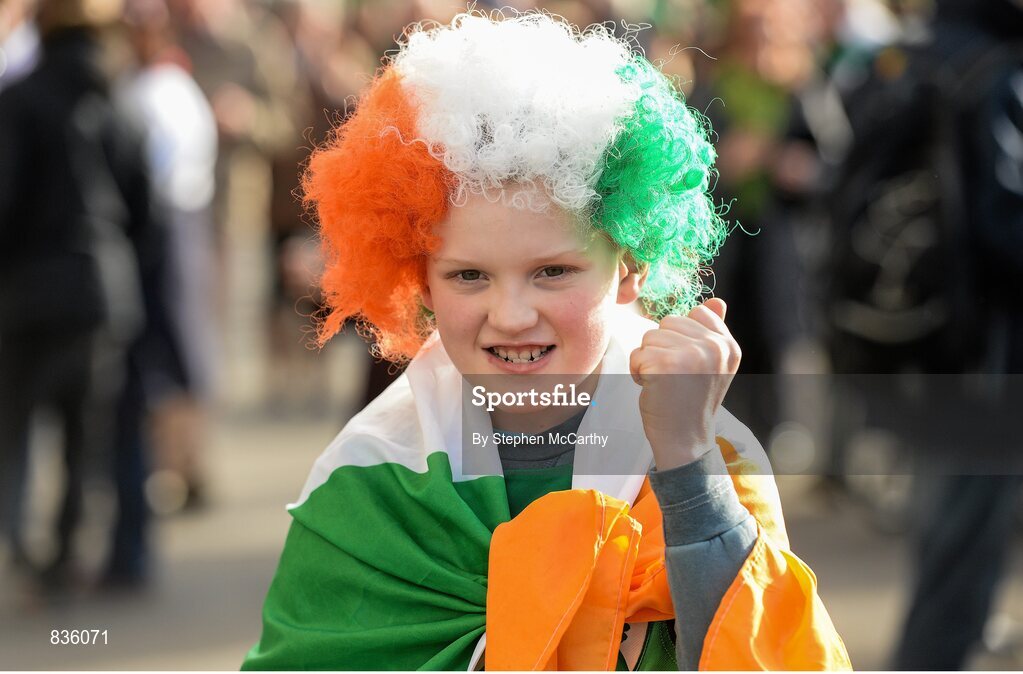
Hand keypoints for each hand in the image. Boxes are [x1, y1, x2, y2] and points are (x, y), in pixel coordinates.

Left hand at [629, 298, 740, 470]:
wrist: (685, 440)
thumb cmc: (691, 401)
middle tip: (673, 377)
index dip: (681, 337)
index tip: (687, 365)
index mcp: (729, 345)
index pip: (696, 313)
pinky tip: (651, 388)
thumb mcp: (712, 365)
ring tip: (663, 383)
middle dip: (662, 348)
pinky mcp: (666, 365)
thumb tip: (718, 301)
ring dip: (648, 359)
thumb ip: (714, 332)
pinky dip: (637, 371)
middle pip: (668, 322)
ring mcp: (692, 355)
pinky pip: (638, 353)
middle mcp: (715, 347)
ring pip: (650, 336)